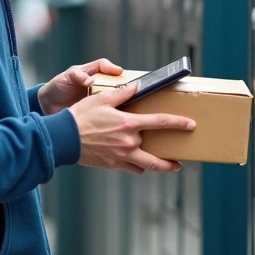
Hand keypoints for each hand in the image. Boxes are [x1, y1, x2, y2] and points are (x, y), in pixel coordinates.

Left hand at [37, 58, 123, 115]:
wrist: (48, 107)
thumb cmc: (57, 88)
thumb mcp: (65, 79)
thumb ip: (76, 76)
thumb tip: (90, 81)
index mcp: (89, 73)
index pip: (103, 66)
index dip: (112, 68)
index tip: (119, 72)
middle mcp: (96, 84)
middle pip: (114, 82)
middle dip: (122, 85)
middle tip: (131, 89)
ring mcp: (97, 98)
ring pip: (113, 96)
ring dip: (120, 99)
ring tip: (128, 103)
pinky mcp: (96, 110)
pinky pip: (107, 109)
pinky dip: (112, 112)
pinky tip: (116, 116)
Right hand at [66, 81, 193, 173]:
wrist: (63, 139)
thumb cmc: (81, 116)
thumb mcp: (102, 99)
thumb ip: (122, 93)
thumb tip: (136, 86)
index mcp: (129, 124)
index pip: (160, 123)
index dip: (178, 123)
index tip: (190, 125)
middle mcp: (128, 143)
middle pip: (157, 158)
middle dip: (170, 162)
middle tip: (179, 162)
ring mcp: (120, 157)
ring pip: (145, 166)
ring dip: (157, 166)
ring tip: (165, 166)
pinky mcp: (111, 164)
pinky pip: (130, 168)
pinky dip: (137, 166)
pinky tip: (139, 163)